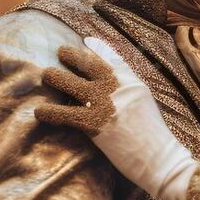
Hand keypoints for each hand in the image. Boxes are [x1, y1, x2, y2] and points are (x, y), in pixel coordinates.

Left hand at [35, 39, 197, 199]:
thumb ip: (130, 91)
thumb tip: (114, 88)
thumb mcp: (146, 104)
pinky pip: (64, 113)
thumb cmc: (155, 138)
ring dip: (55, 77)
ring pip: (71, 83)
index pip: (112, 58)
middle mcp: (117, 87)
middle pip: (88, 64)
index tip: (85, 41)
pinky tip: (39, 112)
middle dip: (71, 55)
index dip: (97, 48)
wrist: (160, 158)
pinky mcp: (93, 123)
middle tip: (60, 52)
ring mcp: (104, 103)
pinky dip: (49, 112)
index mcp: (132, 82)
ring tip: (46, 75)